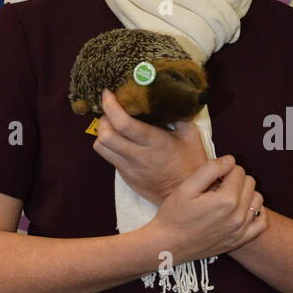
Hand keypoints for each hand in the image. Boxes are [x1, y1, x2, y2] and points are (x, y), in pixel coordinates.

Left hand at [92, 88, 208, 205]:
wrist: (187, 198)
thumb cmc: (191, 164)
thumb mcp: (191, 136)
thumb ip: (178, 116)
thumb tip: (167, 99)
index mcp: (154, 143)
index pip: (123, 123)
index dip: (110, 106)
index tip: (108, 94)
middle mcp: (137, 156)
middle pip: (104, 135)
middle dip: (104, 119)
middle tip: (112, 111)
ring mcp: (129, 168)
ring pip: (100, 147)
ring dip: (103, 133)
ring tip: (113, 126)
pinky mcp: (126, 177)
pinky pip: (109, 158)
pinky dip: (110, 146)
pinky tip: (122, 141)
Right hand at [148, 156, 267, 263]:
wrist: (167, 245)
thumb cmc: (174, 215)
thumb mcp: (186, 187)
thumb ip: (210, 169)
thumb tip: (230, 160)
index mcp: (226, 200)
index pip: (238, 171)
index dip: (224, 169)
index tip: (212, 177)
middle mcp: (238, 216)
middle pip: (250, 183)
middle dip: (235, 179)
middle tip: (217, 186)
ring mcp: (241, 230)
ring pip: (257, 199)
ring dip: (246, 194)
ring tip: (227, 197)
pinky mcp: (240, 240)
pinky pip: (262, 222)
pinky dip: (256, 213)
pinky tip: (241, 210)